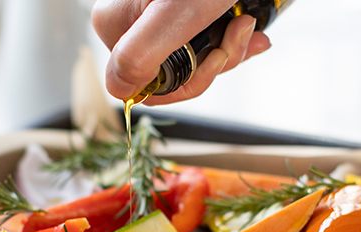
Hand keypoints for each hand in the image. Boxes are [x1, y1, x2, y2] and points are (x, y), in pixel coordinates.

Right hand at [91, 0, 271, 103]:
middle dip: (213, 63)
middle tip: (236, 34)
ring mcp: (154, 16)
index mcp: (114, 24)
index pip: (141, 84)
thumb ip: (139, 55)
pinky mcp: (178, 11)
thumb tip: (118, 91)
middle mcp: (130, 21)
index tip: (213, 61)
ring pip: (189, 59)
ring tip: (245, 23)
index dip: (184, 84)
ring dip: (228, 49)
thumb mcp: (177, 14)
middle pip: (170, 73)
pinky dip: (229, 37)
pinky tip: (245, 24)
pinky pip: (201, 41)